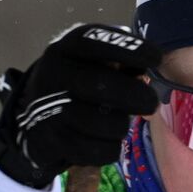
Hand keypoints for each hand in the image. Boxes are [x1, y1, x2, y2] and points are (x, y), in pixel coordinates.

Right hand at [0, 23, 161, 187]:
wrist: (36, 116)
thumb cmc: (79, 85)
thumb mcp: (94, 64)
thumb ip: (121, 65)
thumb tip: (143, 77)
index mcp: (67, 49)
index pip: (95, 42)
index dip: (129, 49)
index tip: (156, 58)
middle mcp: (53, 73)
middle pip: (97, 84)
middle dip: (133, 94)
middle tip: (152, 103)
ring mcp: (47, 108)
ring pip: (95, 121)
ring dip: (120, 124)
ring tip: (124, 122)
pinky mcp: (50, 140)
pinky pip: (90, 149)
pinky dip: (109, 148)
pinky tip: (111, 140)